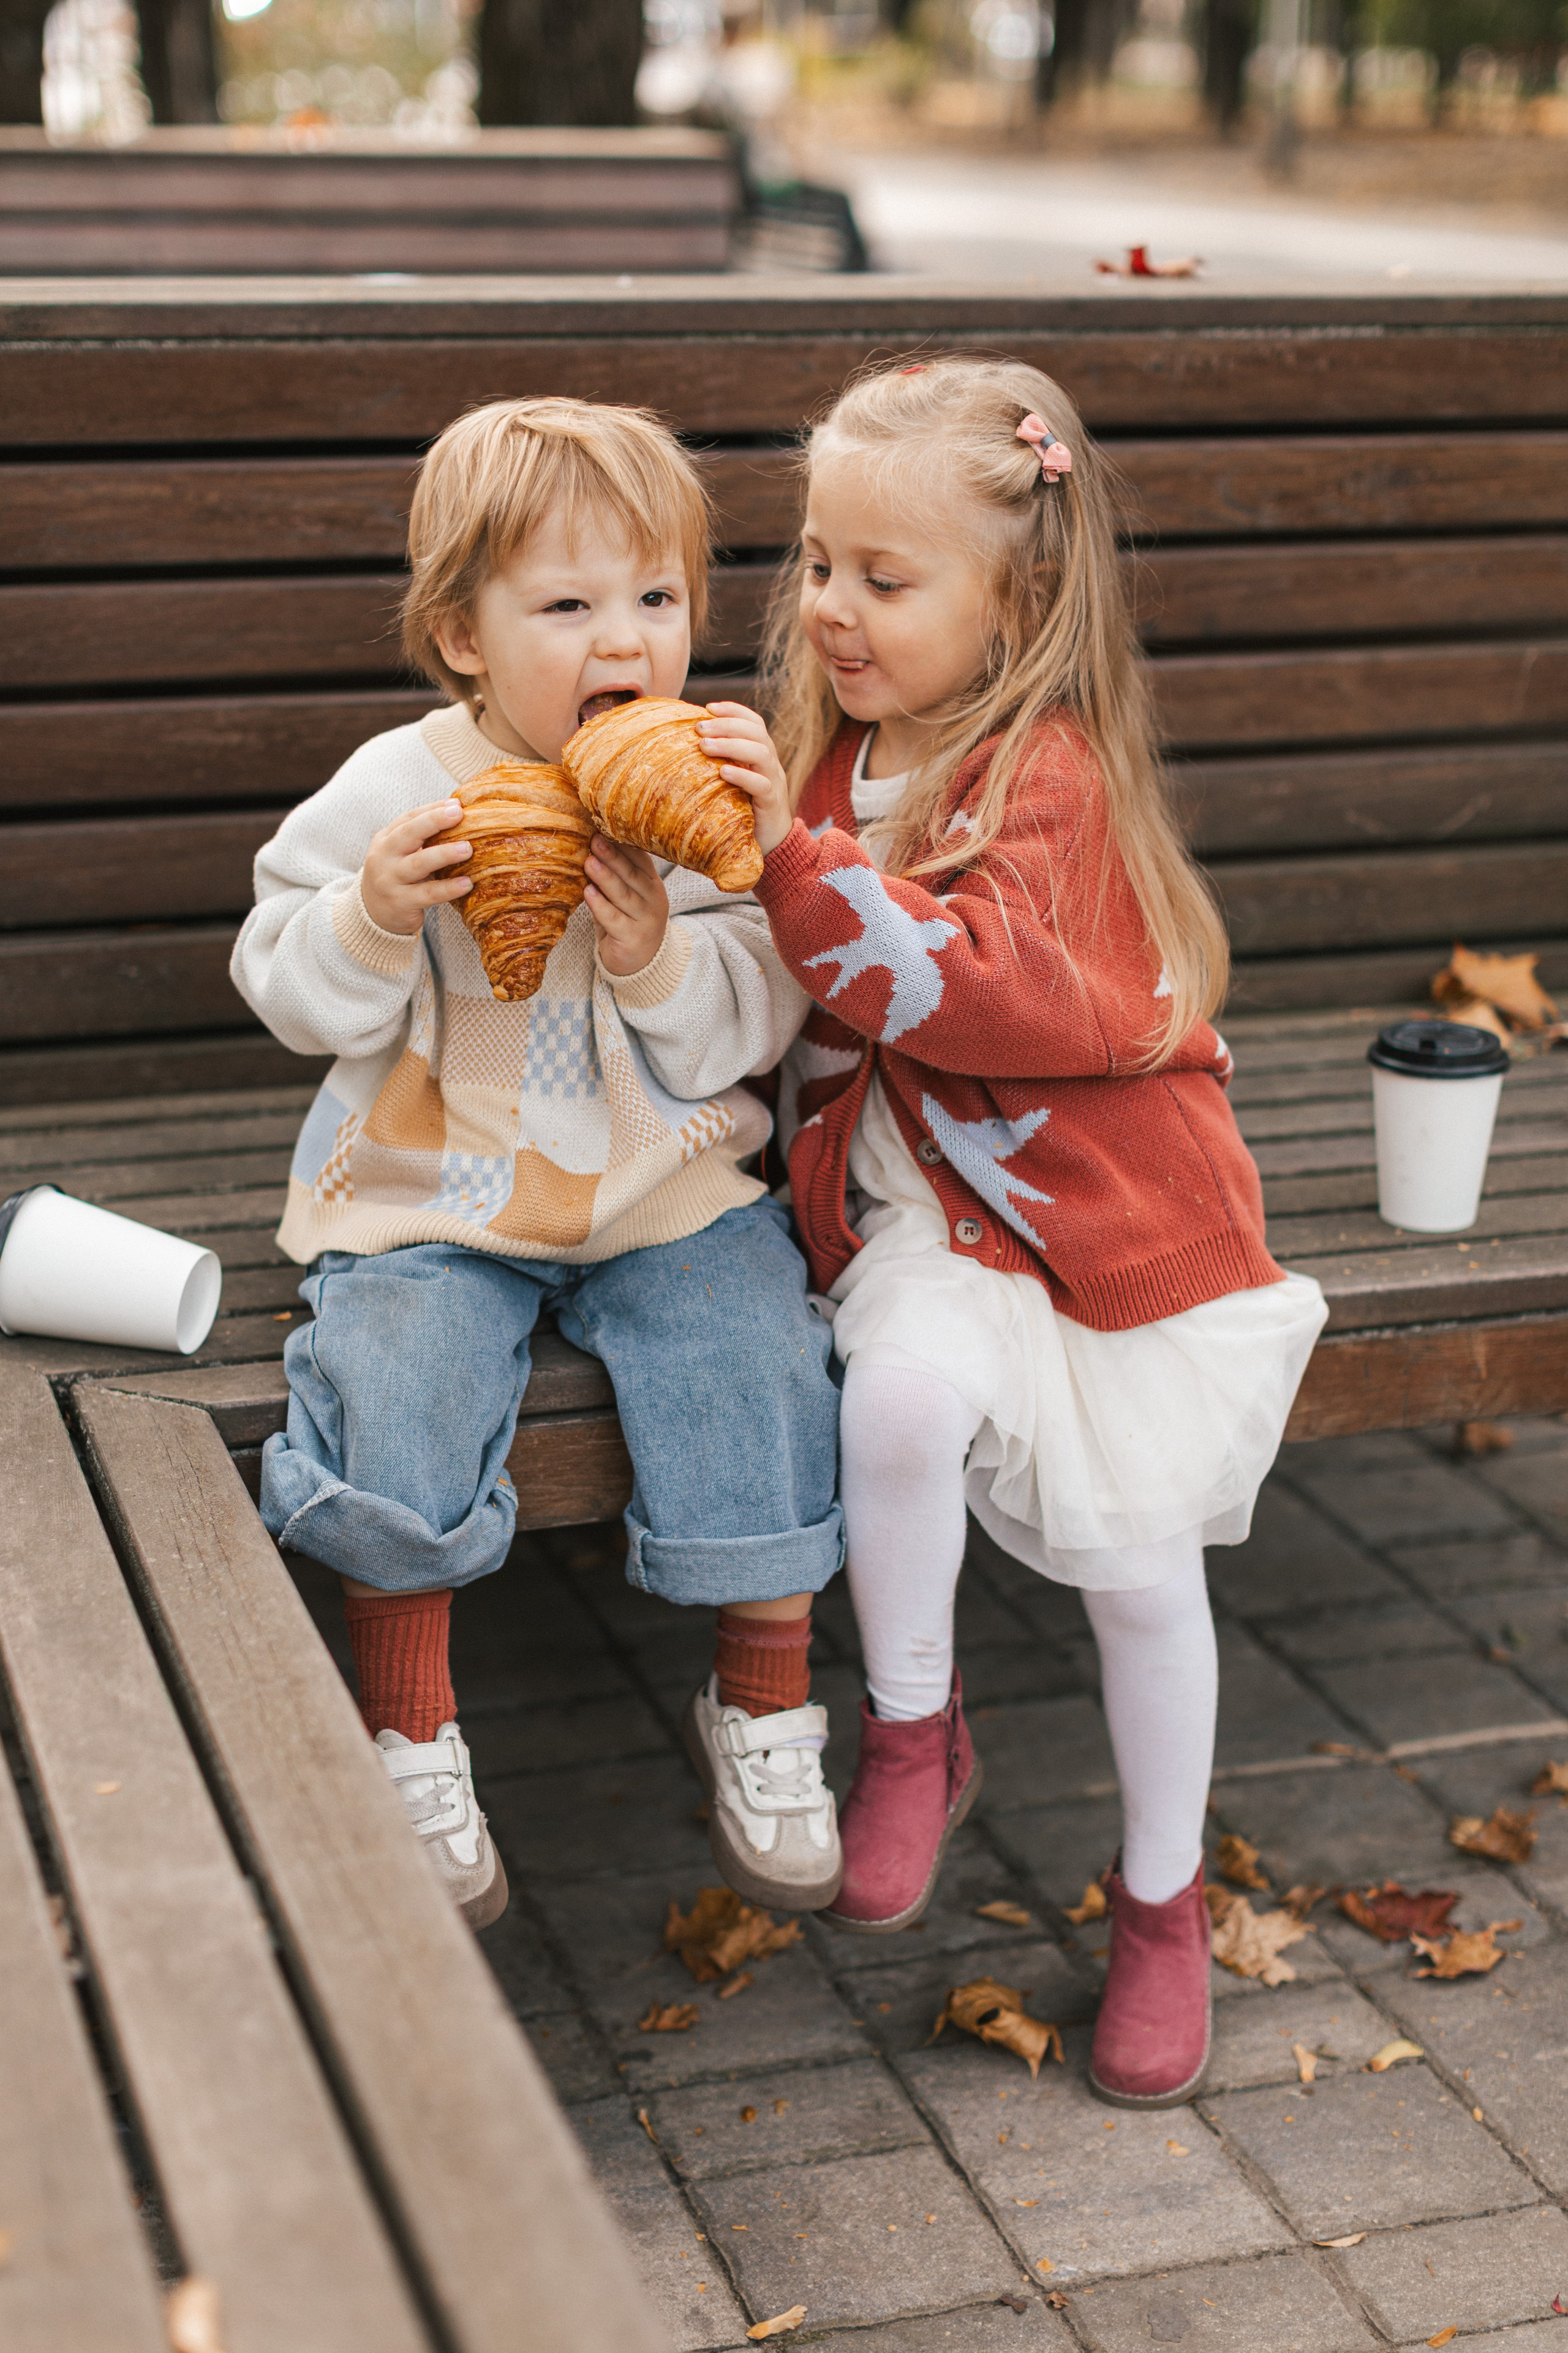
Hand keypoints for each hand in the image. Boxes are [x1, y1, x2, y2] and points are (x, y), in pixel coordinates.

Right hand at [360, 800, 471, 935]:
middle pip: (408, 834)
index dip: (432, 810)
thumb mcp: (400, 853)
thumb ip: (421, 836)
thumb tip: (457, 810)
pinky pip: (427, 893)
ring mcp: (390, 880)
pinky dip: (448, 888)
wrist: (373, 913)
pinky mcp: (400, 903)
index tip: (456, 805)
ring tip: (467, 849)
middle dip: (434, 821)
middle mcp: (384, 857)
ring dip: (444, 854)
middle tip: (458, 814)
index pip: (409, 819)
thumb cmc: (397, 876)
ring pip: (418, 863)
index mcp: (385, 840)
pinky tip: (467, 883)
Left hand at [585, 836, 669, 976]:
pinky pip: (614, 919)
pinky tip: (588, 893)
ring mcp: (646, 920)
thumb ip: (613, 876)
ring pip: (624, 895)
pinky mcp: (633, 939)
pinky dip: (600, 905)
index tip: (603, 827)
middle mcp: (653, 899)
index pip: (640, 859)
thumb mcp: (625, 896)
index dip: (622, 844)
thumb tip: (589, 846)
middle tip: (594, 840)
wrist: (642, 964)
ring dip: (605, 877)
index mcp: (652, 883)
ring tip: (589, 862)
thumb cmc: (627, 922)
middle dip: (612, 856)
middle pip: (631, 874)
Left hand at [697, 701, 792, 856]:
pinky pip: (762, 785)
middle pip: (756, 732)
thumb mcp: (732, 782)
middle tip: (699, 727)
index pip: (754, 723)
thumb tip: (685, 748)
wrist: (772, 845)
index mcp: (762, 755)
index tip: (708, 707)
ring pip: (761, 753)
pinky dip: (742, 775)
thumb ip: (720, 763)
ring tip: (704, 746)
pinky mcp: (772, 804)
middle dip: (726, 725)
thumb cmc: (744, 811)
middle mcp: (771, 764)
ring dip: (731, 745)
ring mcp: (774, 783)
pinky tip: (723, 772)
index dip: (734, 710)